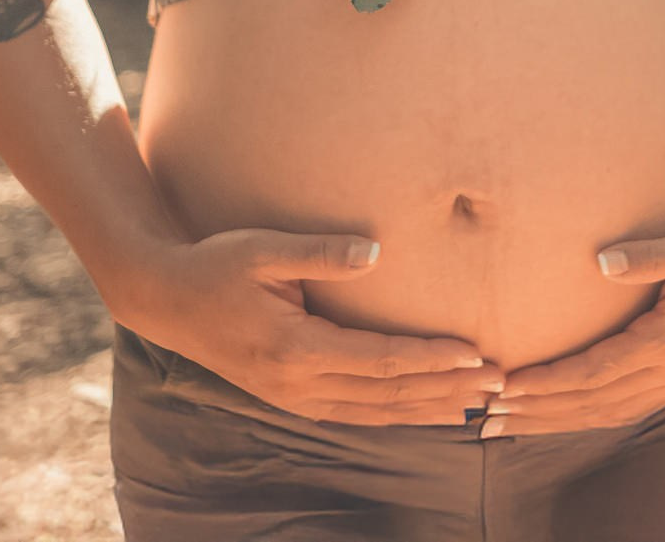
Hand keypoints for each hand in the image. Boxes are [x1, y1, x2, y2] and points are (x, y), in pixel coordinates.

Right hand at [130, 227, 506, 424]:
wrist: (165, 300)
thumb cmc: (216, 265)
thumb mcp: (263, 249)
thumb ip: (320, 251)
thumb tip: (376, 251)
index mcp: (296, 348)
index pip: (380, 360)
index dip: (431, 359)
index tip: (474, 355)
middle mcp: (298, 384)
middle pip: (387, 395)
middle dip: (446, 391)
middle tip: (498, 383)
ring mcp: (293, 398)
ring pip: (374, 413)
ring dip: (427, 409)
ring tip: (476, 405)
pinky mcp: (290, 399)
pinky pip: (355, 415)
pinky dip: (395, 414)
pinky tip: (424, 411)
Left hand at [481, 214, 664, 436]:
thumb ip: (649, 254)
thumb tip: (602, 261)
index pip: (595, 371)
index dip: (547, 383)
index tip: (505, 387)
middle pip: (594, 404)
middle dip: (538, 413)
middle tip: (486, 420)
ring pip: (608, 413)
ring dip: (557, 421)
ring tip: (510, 424)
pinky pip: (626, 407)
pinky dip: (588, 415)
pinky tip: (561, 416)